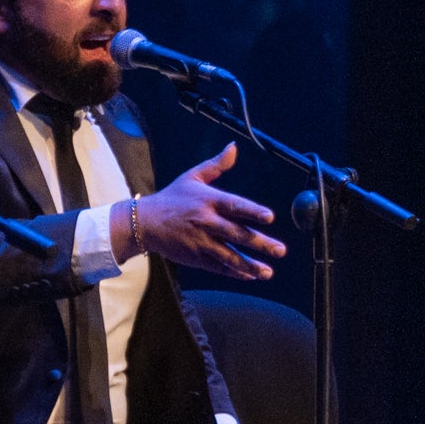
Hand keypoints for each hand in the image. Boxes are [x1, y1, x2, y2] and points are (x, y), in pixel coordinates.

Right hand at [132, 144, 286, 280]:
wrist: (144, 222)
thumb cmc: (171, 198)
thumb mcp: (192, 177)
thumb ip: (216, 165)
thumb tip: (234, 148)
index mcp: (208, 201)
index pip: (234, 206)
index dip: (252, 212)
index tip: (269, 217)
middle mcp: (206, 222)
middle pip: (237, 234)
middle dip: (260, 243)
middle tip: (280, 250)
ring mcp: (201, 242)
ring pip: (229, 255)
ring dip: (250, 264)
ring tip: (268, 271)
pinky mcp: (195, 257)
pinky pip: (218, 266)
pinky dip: (234, 272)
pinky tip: (250, 276)